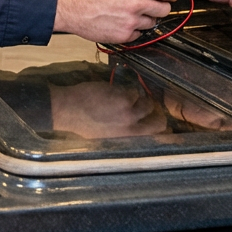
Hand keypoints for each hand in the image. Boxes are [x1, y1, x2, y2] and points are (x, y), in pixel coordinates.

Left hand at [50, 81, 167, 137]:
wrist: (69, 110)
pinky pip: (133, 91)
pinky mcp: (123, 96)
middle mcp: (133, 128)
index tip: (162, 126)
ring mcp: (129, 112)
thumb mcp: (107, 139)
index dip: (163, 131)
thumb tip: (139, 131)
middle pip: (159, 121)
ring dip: (138, 99)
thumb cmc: (85, 125)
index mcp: (128, 141)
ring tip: (125, 99)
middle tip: (148, 108)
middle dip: (155, 114)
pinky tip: (114, 93)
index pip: (157, 138)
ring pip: (147, 102)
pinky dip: (126, 91)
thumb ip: (125, 135)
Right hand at [54, 0, 178, 43]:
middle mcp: (134, 5)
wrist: (69, 9)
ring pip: (153, 23)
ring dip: (147, 18)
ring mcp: (130, 22)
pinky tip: (125, 21)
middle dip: (162, 6)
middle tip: (155, 4)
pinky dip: (135, 29)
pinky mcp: (123, 36)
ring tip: (134, 13)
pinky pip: (139, 34)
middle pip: (164, 9)